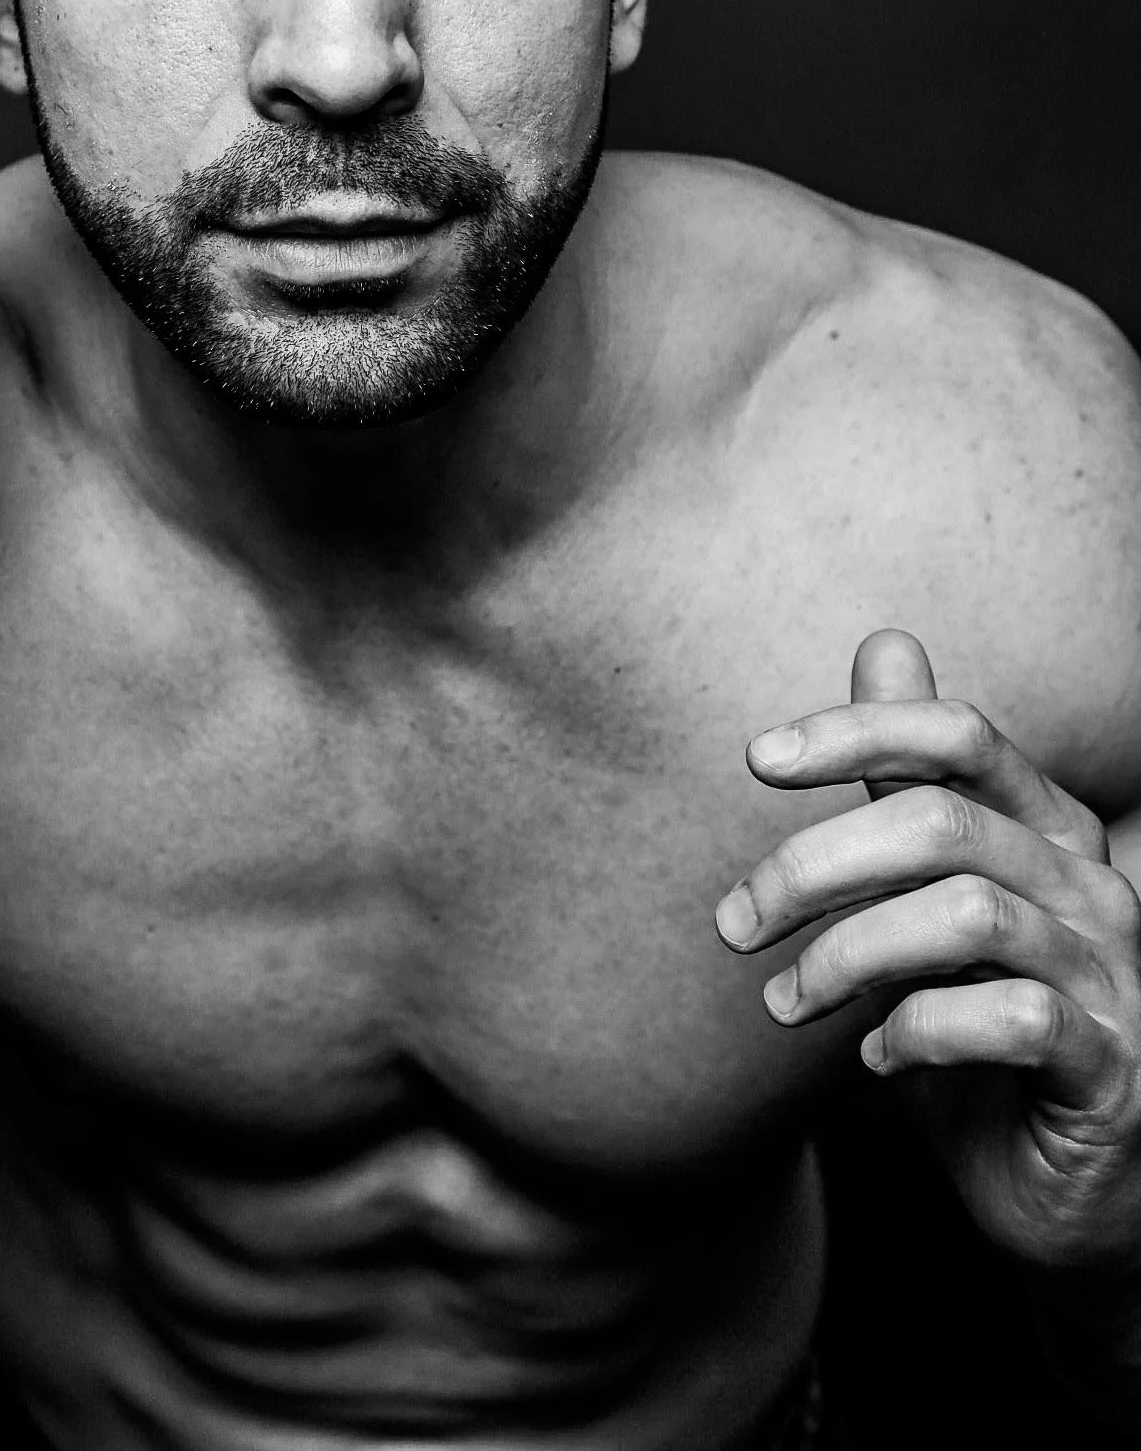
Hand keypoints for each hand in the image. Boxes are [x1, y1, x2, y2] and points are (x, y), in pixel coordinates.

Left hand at [717, 630, 1140, 1266]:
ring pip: (967, 915)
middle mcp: (1094, 887)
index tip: (757, 758)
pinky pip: (1012, 1020)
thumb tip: (887, 642)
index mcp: (1050, 830)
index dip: (858, 731)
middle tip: (735, 925)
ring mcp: (1115, 977)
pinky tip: (874, 1059)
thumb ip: (911, 781)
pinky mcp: (1113, 1069)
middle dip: (812, 864)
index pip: (963, 736)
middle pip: (941, 822)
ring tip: (785, 1002)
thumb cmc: (991, 1031)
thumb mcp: (936, 896)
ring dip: (846, 954)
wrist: (1076, 1195)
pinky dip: (919, 1032)